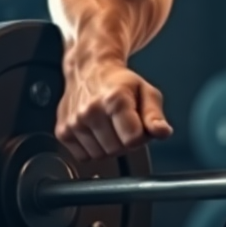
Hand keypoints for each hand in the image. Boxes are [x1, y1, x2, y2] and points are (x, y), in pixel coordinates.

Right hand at [56, 57, 172, 160]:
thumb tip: (163, 132)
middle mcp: (91, 110)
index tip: (139, 124)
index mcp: (115, 99)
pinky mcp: (62, 131)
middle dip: (125, 141)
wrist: (90, 69)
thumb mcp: (146, 91)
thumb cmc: (120, 82)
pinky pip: (83, 157)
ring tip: (109, 125)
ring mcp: (75, 122)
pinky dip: (92, 148)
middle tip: (124, 123)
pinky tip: (95, 130)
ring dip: (108, 146)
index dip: (141, 136)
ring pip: (100, 156)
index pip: (133, 140)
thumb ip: (155, 115)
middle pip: (117, 150)